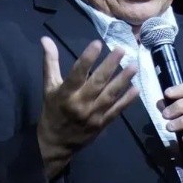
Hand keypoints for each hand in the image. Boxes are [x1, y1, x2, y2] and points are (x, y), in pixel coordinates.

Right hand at [37, 36, 138, 177]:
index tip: (97, 43)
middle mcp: (80, 104)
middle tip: (121, 50)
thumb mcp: (48, 87)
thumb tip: (45, 38)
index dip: (87, 59)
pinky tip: (136, 89)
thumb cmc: (52, 111)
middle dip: (110, 66)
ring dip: (123, 81)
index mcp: (65, 94)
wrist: (56, 143)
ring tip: (133, 66)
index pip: (77, 74)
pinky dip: (127, 100)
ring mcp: (93, 115)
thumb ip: (50, 62)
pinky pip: (116, 110)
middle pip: (97, 83)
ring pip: (110, 95)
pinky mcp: (102, 124)